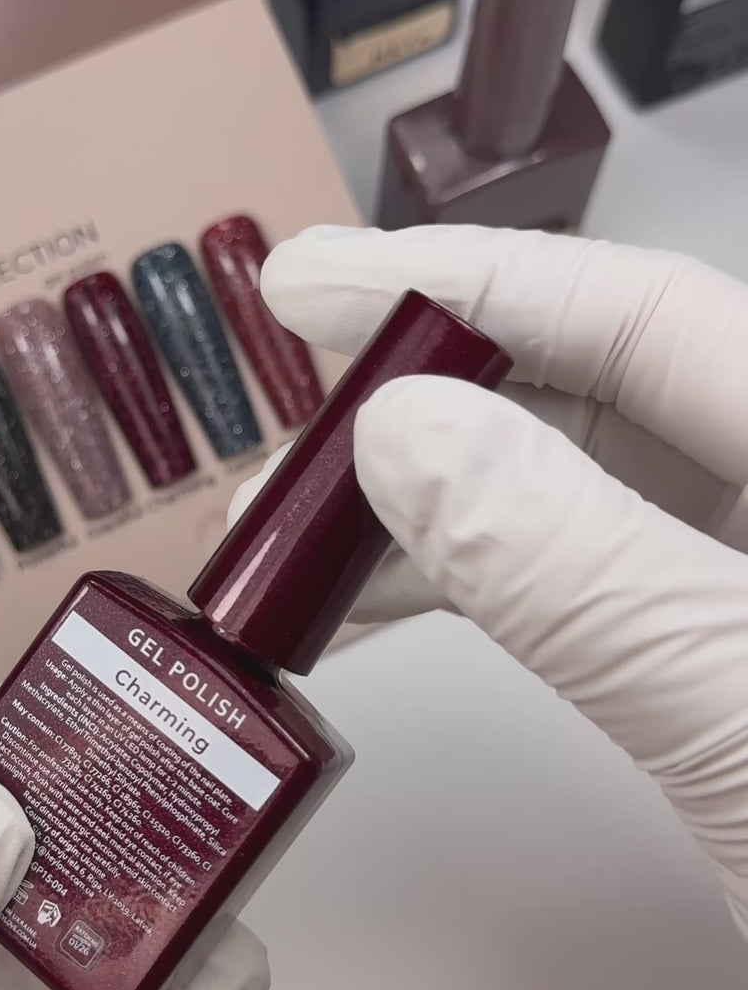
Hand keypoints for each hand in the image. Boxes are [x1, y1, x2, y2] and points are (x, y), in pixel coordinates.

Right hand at [236, 223, 747, 940]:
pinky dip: (492, 591)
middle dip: (436, 400)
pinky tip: (401, 600)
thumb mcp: (743, 704)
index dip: (468, 285)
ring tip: (305, 536)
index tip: (313, 289)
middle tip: (288, 434)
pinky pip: (598, 593)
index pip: (646, 314)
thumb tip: (404, 434)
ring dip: (444, 505)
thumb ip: (574, 565)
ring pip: (591, 497)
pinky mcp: (742, 681)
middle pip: (609, 393)